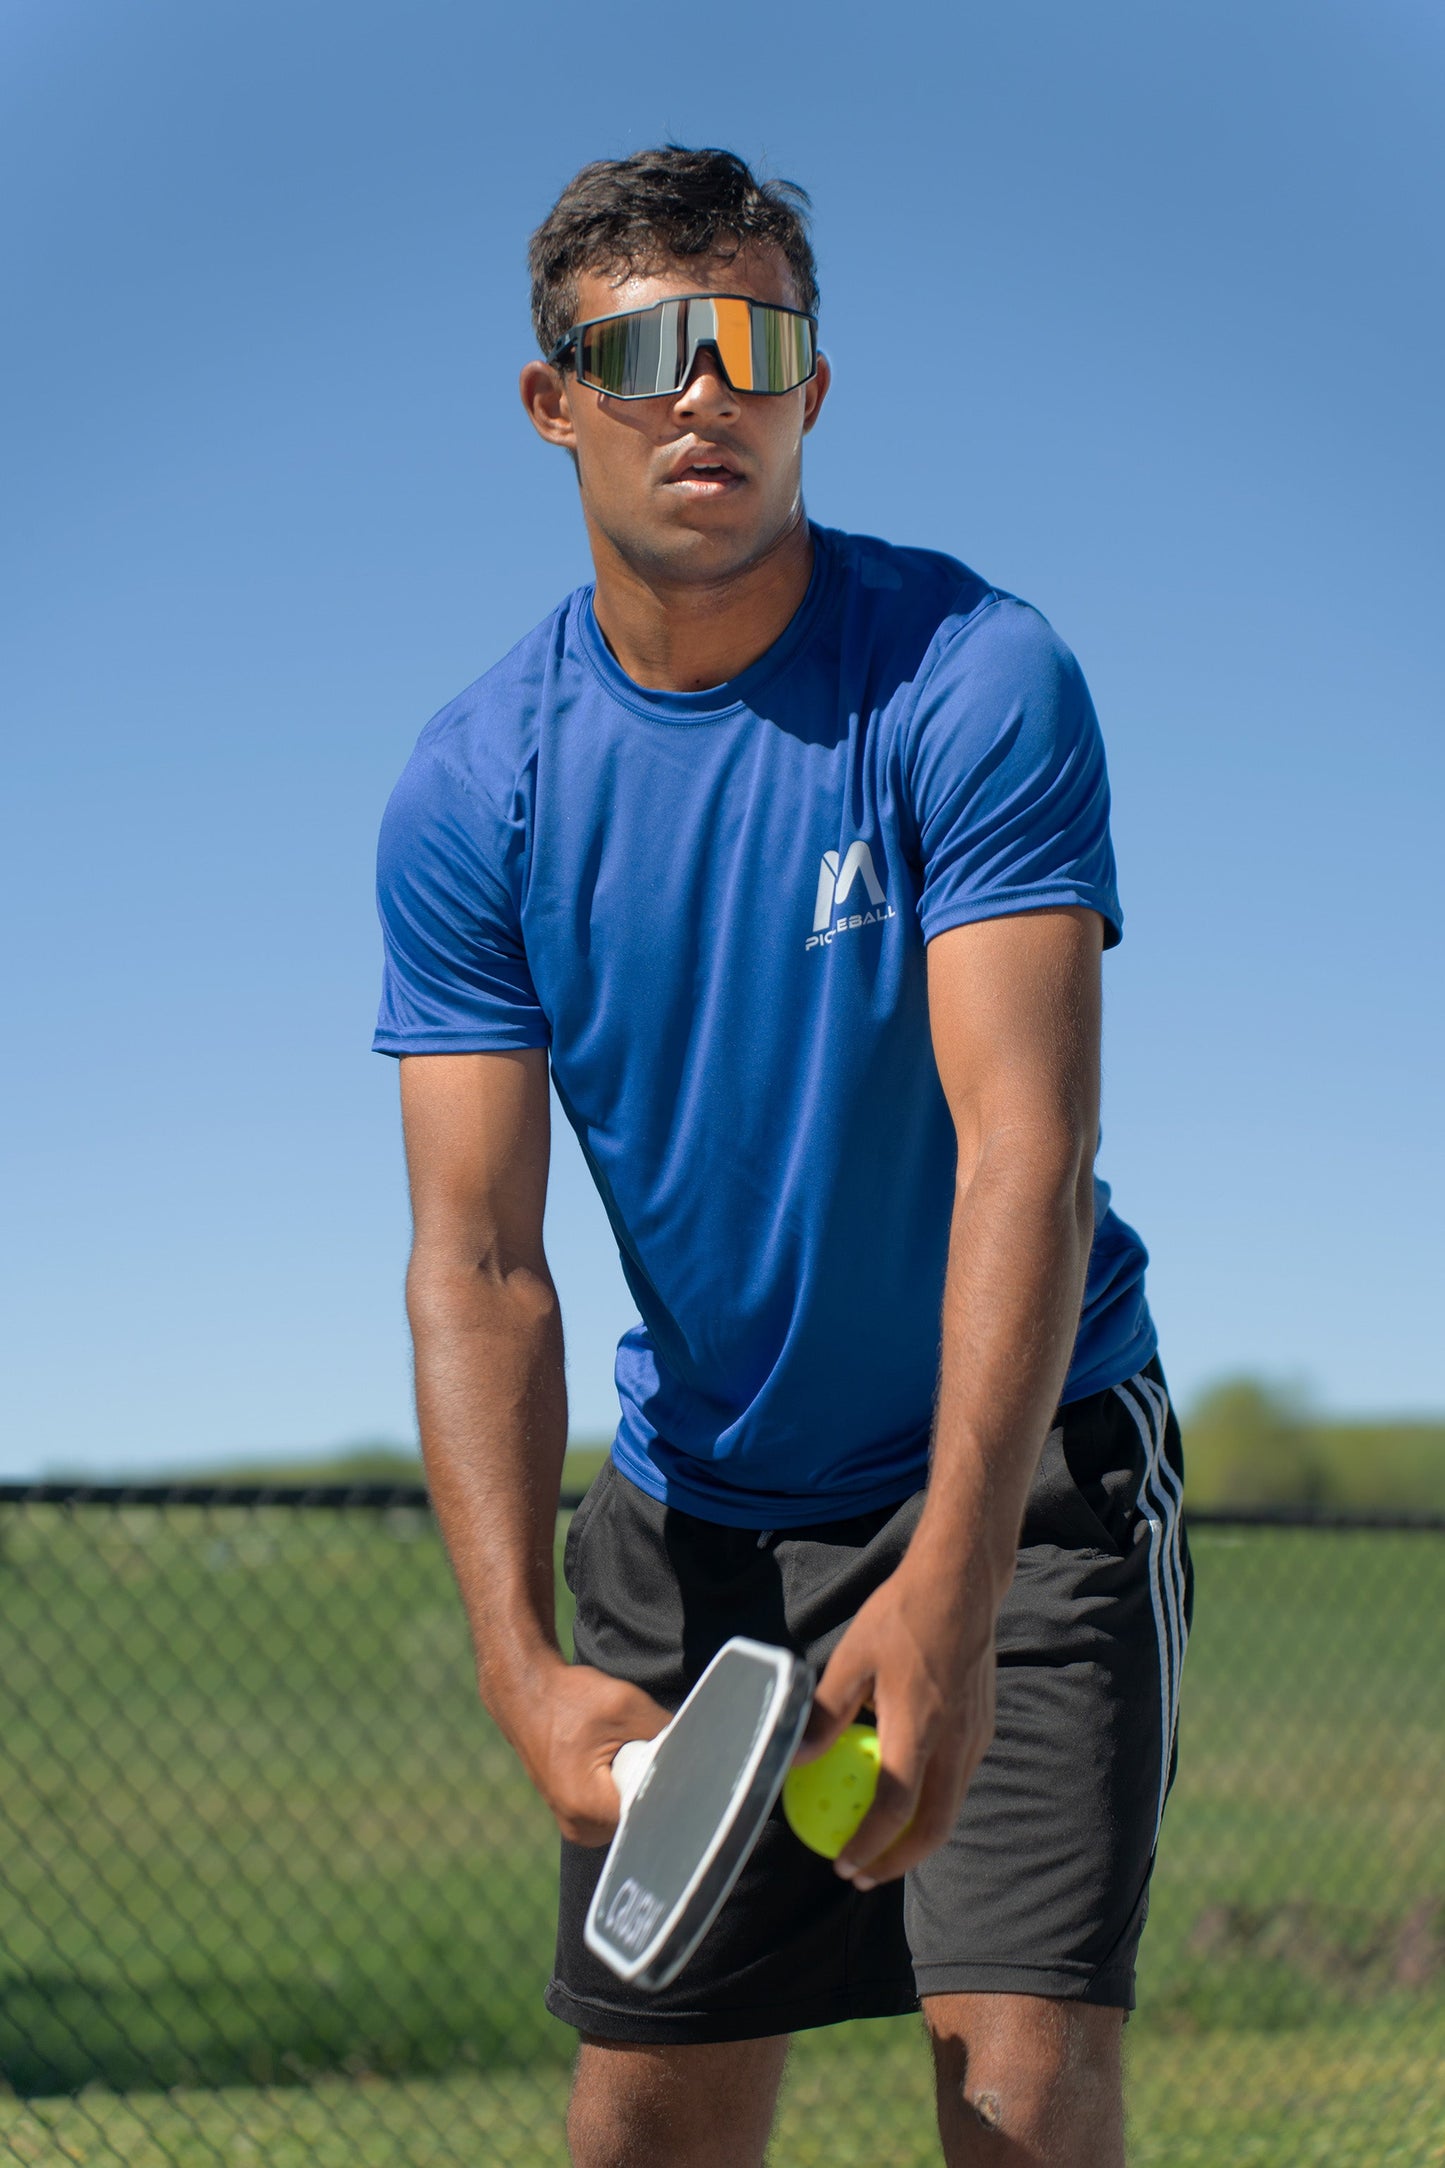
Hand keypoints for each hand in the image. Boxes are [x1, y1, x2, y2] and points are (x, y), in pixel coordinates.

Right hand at [505, 1659, 670, 1846]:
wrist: (525, 1692)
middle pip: (641, 1816)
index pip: (651, 1812)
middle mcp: (579, 1826)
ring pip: (627, 1813)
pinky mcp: (573, 1816)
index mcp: (588, 1806)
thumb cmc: (570, 1697)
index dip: (667, 1785)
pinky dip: (617, 1786)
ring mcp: (573, 1825)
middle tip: (635, 1745)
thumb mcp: (626, 1705)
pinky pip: (612, 1808)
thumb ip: (664, 1734)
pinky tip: (608, 1757)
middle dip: (648, 1783)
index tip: (668, 1759)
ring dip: (632, 1785)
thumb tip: (701, 1753)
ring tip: (616, 1748)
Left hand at [796, 1550, 999, 1886]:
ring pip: (950, 1808)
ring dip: (916, 1838)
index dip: (869, 1844)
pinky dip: (931, 1805)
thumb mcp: (852, 1657)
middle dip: (897, 1861)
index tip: (842, 1864)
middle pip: (933, 1826)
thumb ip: (826, 1711)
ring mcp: (975, 1736)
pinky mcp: (982, 1727)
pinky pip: (958, 1782)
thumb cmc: (901, 1616)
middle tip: (861, 1875)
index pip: (895, 1805)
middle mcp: (955, 1740)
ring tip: (879, 1846)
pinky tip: (905, 1797)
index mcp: (919, 1725)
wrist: (963, 1586)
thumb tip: (796, 1757)